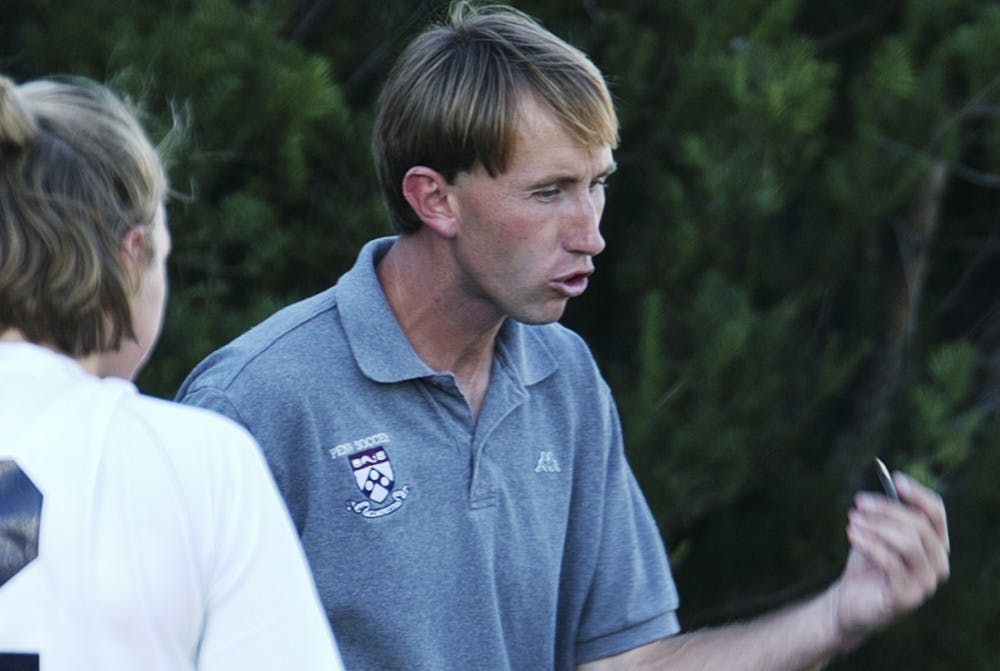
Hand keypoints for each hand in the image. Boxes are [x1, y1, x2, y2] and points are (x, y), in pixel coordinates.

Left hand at [830, 472, 949, 647]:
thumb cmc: (867, 562)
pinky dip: (870, 544)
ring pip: (909, 543)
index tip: (895, 479)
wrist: (850, 600)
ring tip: (852, 520)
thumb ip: (886, 514)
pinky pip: (892, 563)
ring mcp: (925, 583)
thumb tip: (890, 483)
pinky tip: (852, 535)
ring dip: (877, 527)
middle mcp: (938, 563)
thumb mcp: (876, 533)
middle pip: (919, 525)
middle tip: (859, 503)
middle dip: (886, 510)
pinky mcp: (907, 598)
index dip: (918, 494)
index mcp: (935, 544)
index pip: (936, 513)